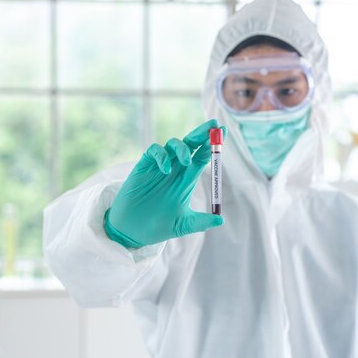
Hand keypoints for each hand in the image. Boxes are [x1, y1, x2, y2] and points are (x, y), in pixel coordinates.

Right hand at [104, 119, 226, 247]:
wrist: (133, 231)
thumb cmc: (158, 226)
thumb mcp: (183, 225)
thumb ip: (201, 221)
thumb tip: (220, 219)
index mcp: (187, 179)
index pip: (203, 156)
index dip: (213, 144)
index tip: (224, 132)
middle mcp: (175, 169)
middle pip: (191, 144)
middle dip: (202, 134)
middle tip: (213, 126)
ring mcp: (159, 166)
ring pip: (173, 144)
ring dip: (182, 147)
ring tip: (186, 161)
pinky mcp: (144, 167)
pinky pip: (154, 151)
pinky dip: (162, 155)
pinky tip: (165, 169)